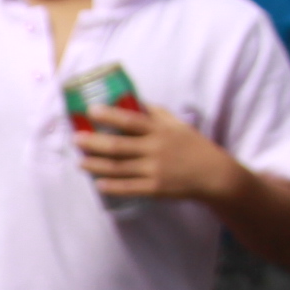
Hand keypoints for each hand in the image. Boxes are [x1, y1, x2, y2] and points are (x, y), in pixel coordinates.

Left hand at [75, 103, 245, 204]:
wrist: (213, 175)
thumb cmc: (192, 146)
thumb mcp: (177, 125)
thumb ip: (156, 113)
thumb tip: (133, 100)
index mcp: (160, 131)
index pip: (132, 120)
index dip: (110, 115)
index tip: (91, 110)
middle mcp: (156, 149)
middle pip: (119, 145)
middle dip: (94, 142)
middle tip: (76, 139)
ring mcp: (155, 170)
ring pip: (119, 168)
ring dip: (96, 165)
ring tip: (80, 162)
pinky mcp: (155, 189)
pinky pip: (129, 188)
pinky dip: (112, 186)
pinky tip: (98, 183)